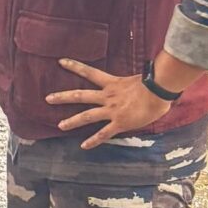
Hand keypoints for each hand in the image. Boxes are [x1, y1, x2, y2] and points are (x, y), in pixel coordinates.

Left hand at [49, 61, 178, 149]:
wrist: (159, 92)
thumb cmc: (154, 84)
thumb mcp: (139, 80)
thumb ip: (133, 83)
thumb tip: (142, 80)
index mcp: (112, 84)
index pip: (89, 72)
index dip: (74, 66)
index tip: (60, 62)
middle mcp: (107, 96)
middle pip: (80, 95)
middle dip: (63, 97)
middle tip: (48, 99)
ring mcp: (112, 110)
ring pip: (87, 116)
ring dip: (72, 121)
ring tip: (60, 126)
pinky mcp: (119, 123)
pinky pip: (103, 133)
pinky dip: (93, 140)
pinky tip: (83, 146)